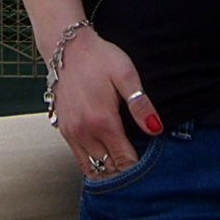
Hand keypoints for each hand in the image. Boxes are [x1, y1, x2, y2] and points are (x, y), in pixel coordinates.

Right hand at [51, 26, 162, 177]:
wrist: (67, 48)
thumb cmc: (99, 58)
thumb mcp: (125, 74)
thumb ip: (140, 104)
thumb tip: (155, 128)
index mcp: (102, 121)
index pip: (122, 160)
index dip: (137, 166)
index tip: (149, 162)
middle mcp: (83, 132)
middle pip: (107, 169)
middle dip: (123, 171)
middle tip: (139, 164)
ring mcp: (71, 133)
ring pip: (90, 168)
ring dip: (107, 170)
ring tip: (123, 162)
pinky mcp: (63, 129)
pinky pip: (78, 158)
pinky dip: (93, 162)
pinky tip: (105, 153)